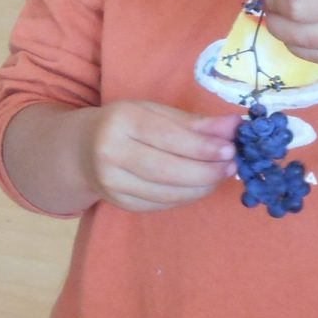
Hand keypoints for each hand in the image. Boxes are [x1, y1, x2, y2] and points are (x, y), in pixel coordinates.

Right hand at [80, 101, 239, 211]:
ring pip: (166, 192)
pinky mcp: (119, 203)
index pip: (168, 137)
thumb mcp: (155, 112)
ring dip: (201, 187)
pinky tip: (198, 186)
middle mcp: (110, 153)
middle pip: (167, 169)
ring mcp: (111, 183)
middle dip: (206, 171)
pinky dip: (186, 197)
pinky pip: (161, 204)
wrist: (83, 149)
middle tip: (232, 166)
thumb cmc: (126, 124)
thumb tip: (235, 127)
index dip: (202, 146)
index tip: (231, 149)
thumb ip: (194, 122)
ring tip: (220, 175)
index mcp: (120, 121)